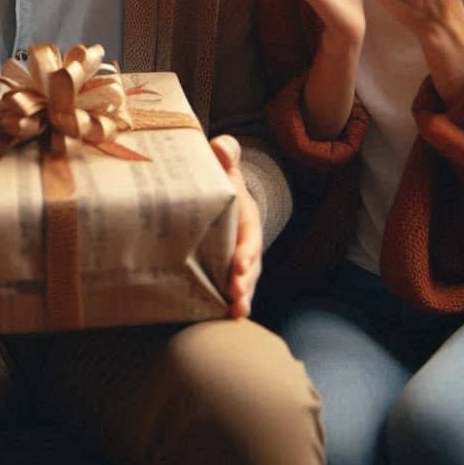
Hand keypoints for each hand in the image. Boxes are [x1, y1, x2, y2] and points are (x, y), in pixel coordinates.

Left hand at [210, 135, 260, 318]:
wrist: (218, 193)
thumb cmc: (221, 177)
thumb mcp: (225, 163)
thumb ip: (225, 153)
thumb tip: (221, 146)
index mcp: (247, 219)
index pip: (250, 237)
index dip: (247, 253)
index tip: (238, 266)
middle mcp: (245, 244)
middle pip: (250, 268)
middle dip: (245, 284)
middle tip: (236, 297)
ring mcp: (235, 261)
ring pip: (242, 284)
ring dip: (239, 299)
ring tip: (233, 315)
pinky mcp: (220, 271)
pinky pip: (223, 290)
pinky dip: (220, 304)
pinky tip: (212, 317)